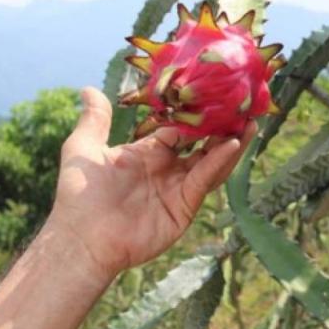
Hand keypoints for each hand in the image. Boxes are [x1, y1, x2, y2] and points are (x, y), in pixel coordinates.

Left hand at [47, 87, 255, 278]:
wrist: (83, 238)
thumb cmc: (78, 195)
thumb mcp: (83, 148)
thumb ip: (95, 120)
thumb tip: (89, 89)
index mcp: (148, 153)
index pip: (179, 128)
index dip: (195, 112)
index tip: (212, 93)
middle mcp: (167, 169)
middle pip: (202, 144)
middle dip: (221, 127)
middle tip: (243, 106)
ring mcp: (178, 188)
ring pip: (211, 161)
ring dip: (230, 143)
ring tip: (249, 122)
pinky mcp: (185, 205)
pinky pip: (205, 179)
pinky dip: (220, 162)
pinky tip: (232, 144)